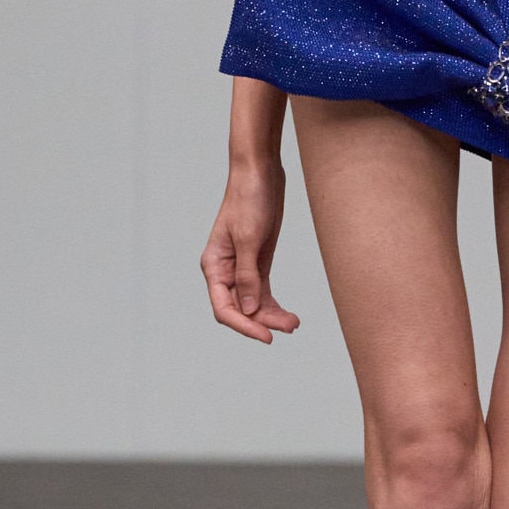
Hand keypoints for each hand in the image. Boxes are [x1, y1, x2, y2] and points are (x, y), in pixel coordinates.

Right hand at [201, 160, 300, 343]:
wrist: (261, 172)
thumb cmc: (249, 199)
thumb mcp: (249, 238)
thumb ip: (247, 276)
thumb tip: (248, 310)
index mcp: (214, 265)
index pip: (223, 307)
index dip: (244, 325)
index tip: (267, 336)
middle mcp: (225, 270)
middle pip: (239, 309)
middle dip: (262, 322)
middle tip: (288, 328)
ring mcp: (242, 267)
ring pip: (253, 304)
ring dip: (271, 316)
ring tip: (294, 324)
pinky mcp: (258, 261)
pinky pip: (263, 292)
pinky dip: (274, 305)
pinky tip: (289, 315)